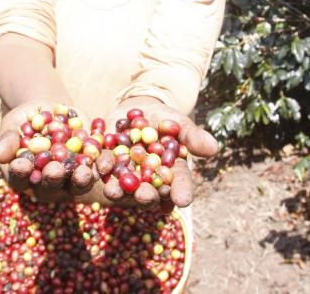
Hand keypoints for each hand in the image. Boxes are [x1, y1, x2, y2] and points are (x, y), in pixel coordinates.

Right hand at [0, 101, 97, 200]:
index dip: (20, 173)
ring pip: (75, 185)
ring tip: (83, 171)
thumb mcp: (13, 124)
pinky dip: (101, 166)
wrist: (50, 110)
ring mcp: (69, 179)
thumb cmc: (24, 120)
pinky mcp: (89, 167)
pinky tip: (104, 161)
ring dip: (80, 180)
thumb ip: (7, 139)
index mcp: (23, 177)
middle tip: (55, 169)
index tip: (21, 165)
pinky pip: (96, 170)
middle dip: (53, 178)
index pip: (19, 179)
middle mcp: (46, 183)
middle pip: (49, 187)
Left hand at [99, 96, 218, 207]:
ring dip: (118, 190)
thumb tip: (214, 148)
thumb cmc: (163, 119)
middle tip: (144, 196)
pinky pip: (101, 169)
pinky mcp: (106, 164)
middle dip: (146, 195)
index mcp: (170, 172)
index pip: (179, 184)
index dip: (181, 192)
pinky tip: (95, 170)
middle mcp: (148, 179)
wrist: (136, 109)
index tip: (183, 200)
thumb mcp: (177, 122)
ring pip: (123, 186)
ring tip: (113, 190)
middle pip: (149, 191)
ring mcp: (126, 174)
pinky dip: (98, 169)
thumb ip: (191, 136)